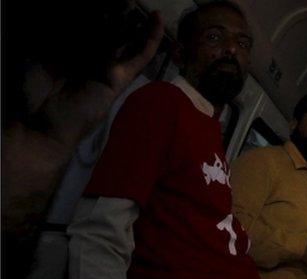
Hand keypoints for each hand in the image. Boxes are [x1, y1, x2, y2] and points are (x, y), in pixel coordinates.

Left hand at [1, 11, 162, 234]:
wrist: (41, 122)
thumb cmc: (33, 91)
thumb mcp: (37, 52)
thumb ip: (54, 35)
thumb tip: (73, 14)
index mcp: (72, 51)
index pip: (90, 24)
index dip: (98, 10)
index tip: (103, 0)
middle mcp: (92, 57)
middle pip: (112, 29)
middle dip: (119, 12)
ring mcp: (108, 68)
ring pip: (127, 38)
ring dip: (135, 20)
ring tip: (143, 4)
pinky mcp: (120, 79)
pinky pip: (140, 57)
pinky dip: (150, 39)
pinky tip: (157, 20)